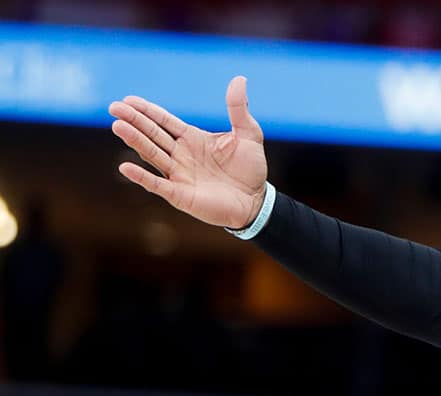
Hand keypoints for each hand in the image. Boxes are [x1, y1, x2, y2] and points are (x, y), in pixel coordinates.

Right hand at [108, 76, 267, 228]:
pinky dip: (141, 177)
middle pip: (153, 135)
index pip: (164, 121)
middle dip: (134, 121)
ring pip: (152, 155)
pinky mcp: (180, 195)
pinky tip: (125, 167)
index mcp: (192, 138)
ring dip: (135, 141)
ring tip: (118, 126)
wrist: (257, 201)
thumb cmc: (251, 169)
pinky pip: (157, 185)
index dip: (147, 110)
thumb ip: (238, 109)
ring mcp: (178, 175)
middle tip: (114, 108)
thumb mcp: (248, 134)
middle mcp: (180, 155)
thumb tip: (240, 79)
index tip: (128, 99)